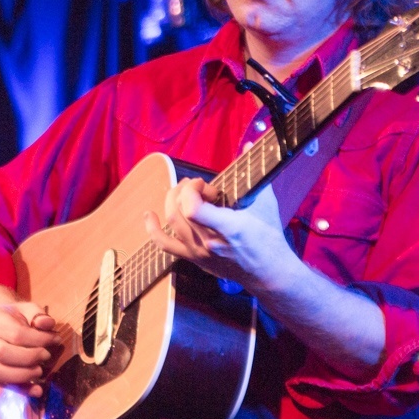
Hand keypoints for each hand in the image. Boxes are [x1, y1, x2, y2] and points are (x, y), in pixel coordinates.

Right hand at [0, 284, 60, 396]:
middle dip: (29, 358)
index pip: (15, 333)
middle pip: (2, 353)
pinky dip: (20, 389)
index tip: (54, 340)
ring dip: (22, 376)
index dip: (38, 340)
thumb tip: (47, 323)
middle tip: (46, 356)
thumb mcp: (27, 308)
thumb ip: (38, 315)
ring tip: (40, 371)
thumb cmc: (14, 317)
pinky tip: (36, 390)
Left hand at [143, 179, 296, 293]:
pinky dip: (153, 229)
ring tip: (185, 192)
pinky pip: (164, 244)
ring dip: (173, 200)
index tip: (205, 184)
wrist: (269, 274)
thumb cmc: (269, 237)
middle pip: (177, 211)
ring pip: (170, 223)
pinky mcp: (193, 259)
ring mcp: (199, 253)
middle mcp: (209, 242)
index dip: (191, 190)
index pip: (193, 209)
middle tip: (199, 186)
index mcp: (229, 228)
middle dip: (184, 190)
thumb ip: (255, 173)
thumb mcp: (266, 202)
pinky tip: (149, 215)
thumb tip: (251, 144)